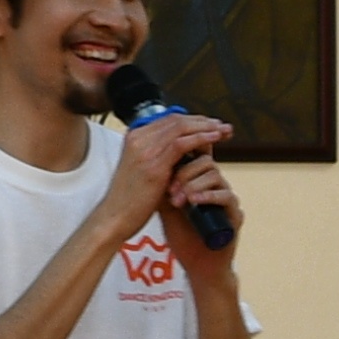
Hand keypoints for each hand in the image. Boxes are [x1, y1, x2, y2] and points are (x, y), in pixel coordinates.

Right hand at [97, 110, 230, 249]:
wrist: (114, 218)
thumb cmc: (130, 200)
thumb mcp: (143, 170)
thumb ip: (159, 157)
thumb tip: (186, 151)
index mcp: (135, 138)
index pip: (169, 120)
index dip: (193, 120)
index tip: (211, 125)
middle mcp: (138, 139)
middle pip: (177, 120)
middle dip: (203, 121)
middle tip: (223, 126)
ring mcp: (145, 150)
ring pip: (181, 127)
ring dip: (207, 127)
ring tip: (225, 131)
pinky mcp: (154, 164)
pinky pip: (182, 143)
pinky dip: (201, 138)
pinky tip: (215, 139)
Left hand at [167, 154, 243, 274]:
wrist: (198, 267)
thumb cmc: (183, 238)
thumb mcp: (166, 210)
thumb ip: (162, 189)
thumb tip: (147, 167)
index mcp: (201, 182)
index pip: (196, 156)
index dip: (183, 155)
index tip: (163, 167)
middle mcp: (217, 187)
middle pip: (206, 161)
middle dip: (185, 172)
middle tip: (170, 189)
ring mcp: (227, 199)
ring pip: (216, 176)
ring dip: (194, 184)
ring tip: (178, 199)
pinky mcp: (235, 215)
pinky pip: (226, 197)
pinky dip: (208, 196)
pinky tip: (193, 201)